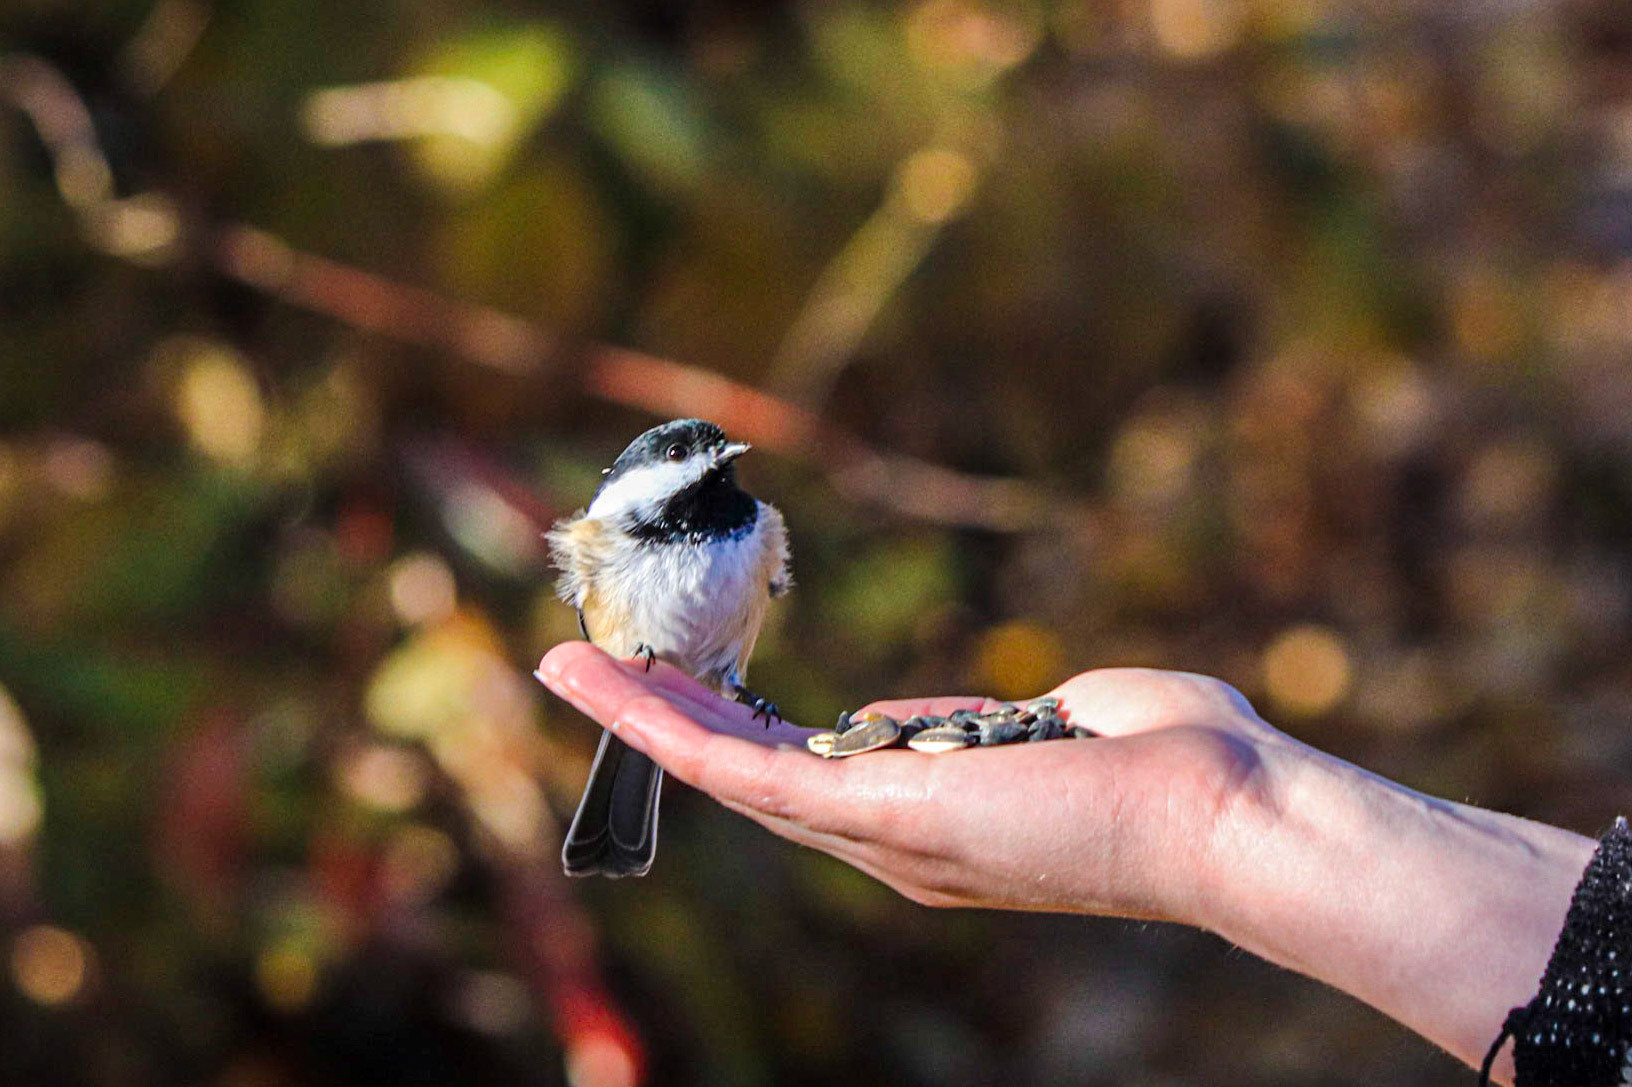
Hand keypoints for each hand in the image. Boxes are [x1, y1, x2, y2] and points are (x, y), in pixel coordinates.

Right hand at [535, 642, 1300, 922]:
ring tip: (571, 669)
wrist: (1230, 811)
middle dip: (665, 725)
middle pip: (750, 780)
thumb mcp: (1058, 723)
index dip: (739, 734)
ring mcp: (884, 835)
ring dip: (645, 720)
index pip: (811, 777)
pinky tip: (617, 687)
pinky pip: (753, 771)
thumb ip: (981, 725)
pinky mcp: (885, 813)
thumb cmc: (1173, 762)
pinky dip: (674, 728)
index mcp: (933, 823)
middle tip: (589, 674)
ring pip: (731, 775)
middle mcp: (893, 845)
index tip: (690, 686)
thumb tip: (933, 716)